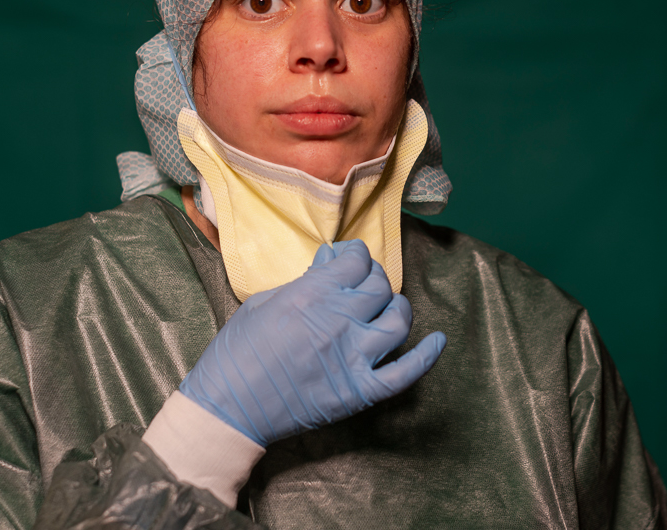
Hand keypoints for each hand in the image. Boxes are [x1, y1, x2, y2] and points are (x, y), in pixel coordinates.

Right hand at [179, 239, 445, 446]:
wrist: (228, 409)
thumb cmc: (236, 353)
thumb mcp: (262, 302)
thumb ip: (303, 282)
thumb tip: (330, 265)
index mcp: (312, 295)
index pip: (356, 261)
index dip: (355, 256)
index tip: (348, 261)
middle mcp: (339, 322)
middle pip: (379, 286)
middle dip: (373, 278)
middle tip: (363, 284)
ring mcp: (354, 358)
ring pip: (399, 321)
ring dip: (397, 308)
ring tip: (388, 307)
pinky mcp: (360, 391)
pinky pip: (406, 372)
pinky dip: (426, 355)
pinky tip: (437, 341)